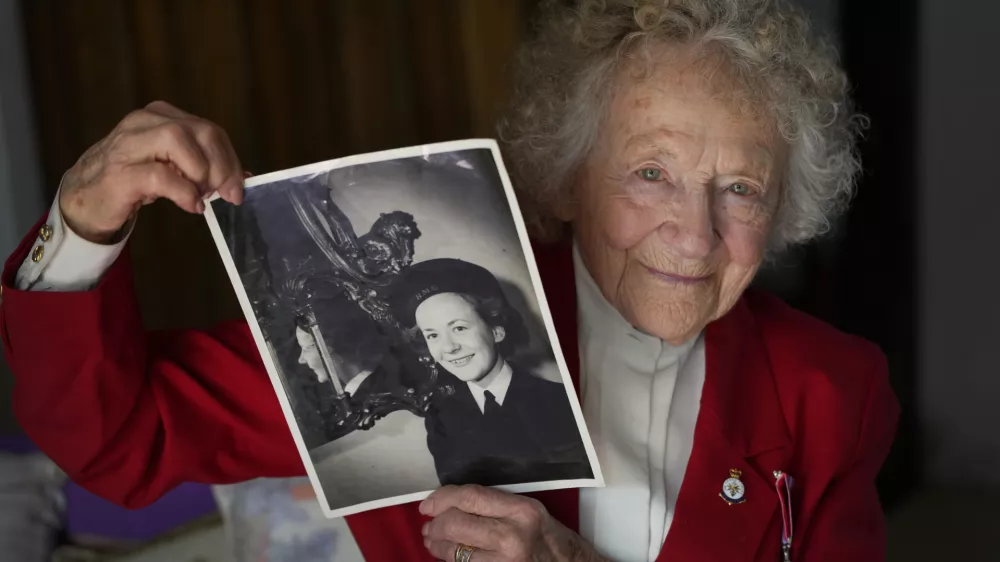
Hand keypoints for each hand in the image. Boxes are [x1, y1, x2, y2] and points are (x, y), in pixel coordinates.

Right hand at [58, 100, 244, 242]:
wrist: (83, 200)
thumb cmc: (131, 181)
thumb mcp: (170, 168)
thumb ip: (203, 167)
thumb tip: (243, 177)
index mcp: (160, 117)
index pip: (209, 130)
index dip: (230, 159)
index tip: (238, 187)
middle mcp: (143, 123)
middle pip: (200, 130)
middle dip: (222, 166)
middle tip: (226, 194)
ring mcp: (127, 144)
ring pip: (177, 139)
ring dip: (201, 172)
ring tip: (202, 196)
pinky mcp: (118, 172)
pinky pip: (160, 174)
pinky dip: (183, 192)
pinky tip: (190, 206)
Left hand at [420, 485, 605, 561]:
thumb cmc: (551, 540)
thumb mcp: (530, 511)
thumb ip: (496, 505)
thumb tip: (454, 503)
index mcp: (521, 510)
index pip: (470, 497)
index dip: (443, 498)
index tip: (428, 503)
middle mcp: (512, 536)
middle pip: (456, 524)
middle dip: (436, 524)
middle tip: (429, 525)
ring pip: (455, 551)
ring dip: (437, 545)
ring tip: (433, 540)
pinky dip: (453, 560)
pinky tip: (449, 556)